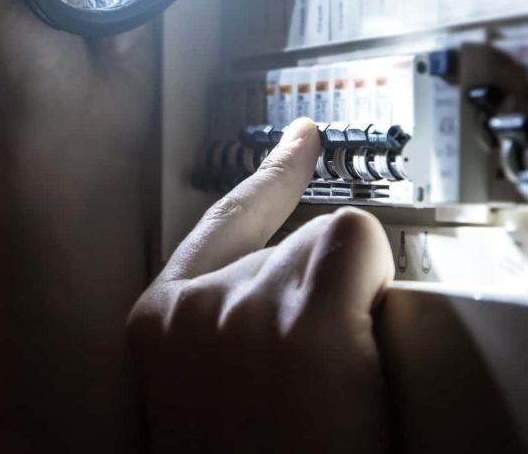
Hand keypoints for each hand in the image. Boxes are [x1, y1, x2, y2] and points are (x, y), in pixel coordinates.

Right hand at [127, 118, 395, 452]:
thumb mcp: (201, 391)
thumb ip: (221, 327)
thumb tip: (286, 286)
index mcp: (156, 324)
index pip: (218, 220)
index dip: (268, 177)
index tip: (303, 136)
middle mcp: (194, 306)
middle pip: (289, 243)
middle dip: (320, 297)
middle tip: (318, 380)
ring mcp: (247, 309)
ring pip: (329, 249)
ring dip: (347, 308)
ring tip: (331, 392)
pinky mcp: (306, 319)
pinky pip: (358, 245)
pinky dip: (371, 285)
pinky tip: (354, 351)